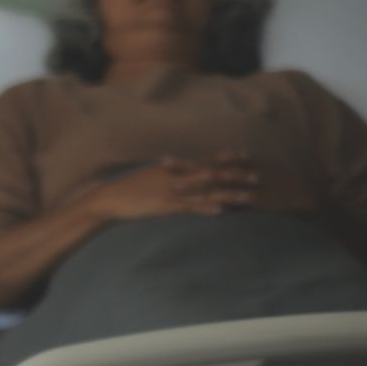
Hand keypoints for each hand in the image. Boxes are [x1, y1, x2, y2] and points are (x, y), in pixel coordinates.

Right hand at [82, 151, 259, 221]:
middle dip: (236, 175)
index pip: (205, 159)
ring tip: (249, 197)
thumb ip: (168, 174)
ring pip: (207, 191)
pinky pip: (190, 207)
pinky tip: (221, 211)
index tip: (245, 154)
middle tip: (257, 177)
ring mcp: (173, 192)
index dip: (226, 156)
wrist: (110, 198)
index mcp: (175, 168)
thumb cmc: (128, 188)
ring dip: (229, 193)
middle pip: (213, 173)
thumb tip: (179, 172)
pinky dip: (206, 208)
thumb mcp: (150, 176)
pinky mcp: (166, 206)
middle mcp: (178, 177)